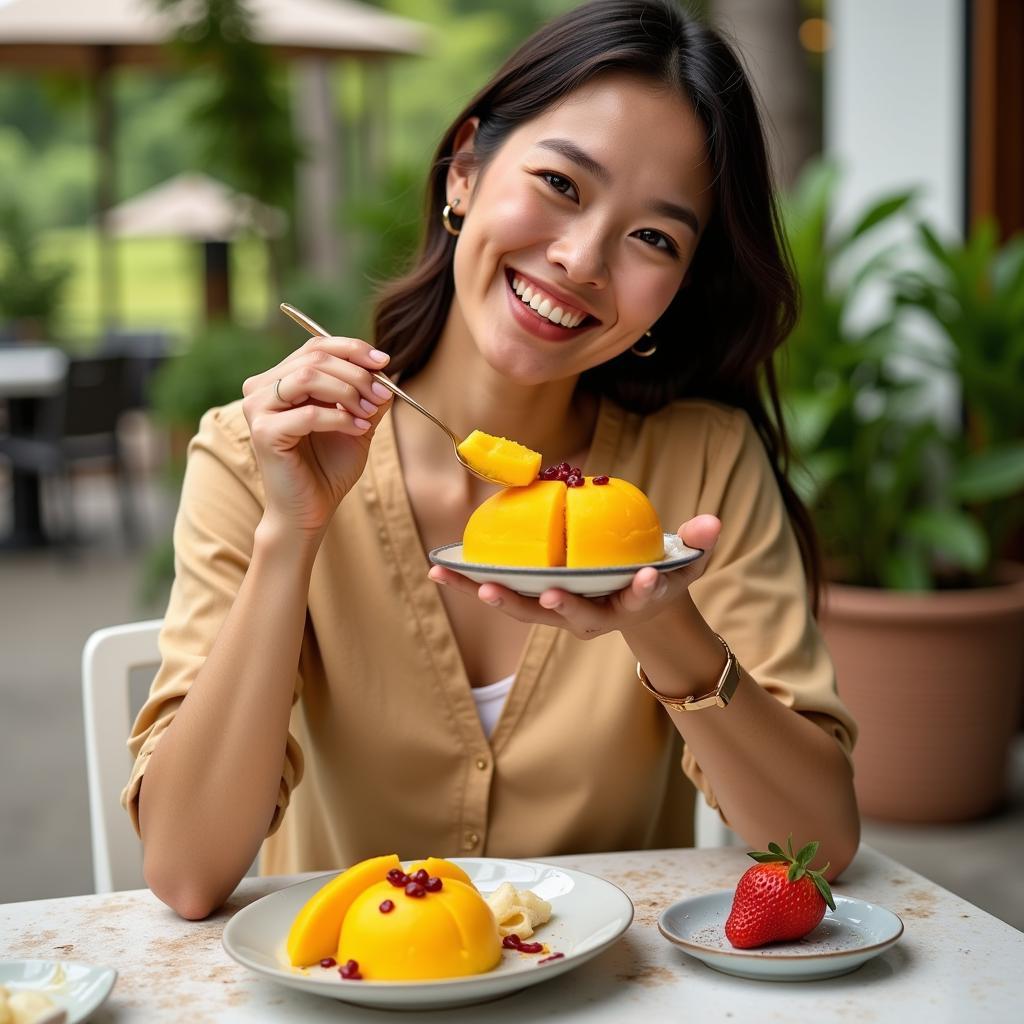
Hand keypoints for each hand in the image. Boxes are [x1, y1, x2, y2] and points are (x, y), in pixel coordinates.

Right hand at [241, 335, 393, 536]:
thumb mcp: (356, 423)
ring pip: (308, 377)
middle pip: (315, 358)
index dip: (352, 349)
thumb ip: (367, 396)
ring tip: (369, 413)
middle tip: (381, 394)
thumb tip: (385, 370)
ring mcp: (258, 409)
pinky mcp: (264, 432)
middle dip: (356, 373)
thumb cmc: (327, 469)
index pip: (315, 346)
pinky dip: (340, 418)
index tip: (384, 362)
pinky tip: (359, 428)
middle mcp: (261, 389)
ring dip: (348, 392)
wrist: (310, 511)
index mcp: (279, 380)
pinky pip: (309, 413)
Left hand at [428, 515, 720, 639]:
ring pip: (524, 609)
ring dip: (495, 595)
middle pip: (572, 614)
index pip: (637, 600)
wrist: (633, 604)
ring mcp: (559, 613)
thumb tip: (714, 523)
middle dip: (560, 605)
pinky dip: (471, 583)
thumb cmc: (656, 574)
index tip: (645, 579)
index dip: (642, 591)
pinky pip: (500, 594)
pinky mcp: (533, 604)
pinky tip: (440, 568)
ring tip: (467, 580)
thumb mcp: (683, 561)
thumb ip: (699, 543)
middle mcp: (591, 617)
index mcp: (629, 604)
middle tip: (546, 594)